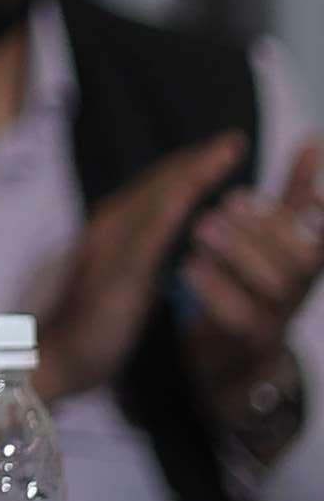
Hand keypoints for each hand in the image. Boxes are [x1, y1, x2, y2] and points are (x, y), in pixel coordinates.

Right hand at [31, 135, 242, 405]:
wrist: (58, 355)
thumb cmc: (92, 323)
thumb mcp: (126, 282)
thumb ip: (145, 255)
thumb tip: (174, 243)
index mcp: (113, 228)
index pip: (157, 189)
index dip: (188, 167)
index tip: (221, 150)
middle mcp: (110, 225)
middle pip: (159, 183)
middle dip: (196, 159)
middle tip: (233, 140)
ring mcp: (112, 245)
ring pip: (157, 197)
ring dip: (192, 172)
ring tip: (224, 153)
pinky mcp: (119, 270)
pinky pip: (149, 231)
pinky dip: (173, 205)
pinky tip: (194, 192)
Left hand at [181, 135, 323, 416]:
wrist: (236, 361)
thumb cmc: (256, 286)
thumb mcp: (276, 239)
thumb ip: (294, 196)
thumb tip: (314, 140)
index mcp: (306, 263)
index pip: (322, 243)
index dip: (322, 216)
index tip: (317, 189)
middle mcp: (298, 292)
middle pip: (301, 261)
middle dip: (268, 226)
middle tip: (230, 200)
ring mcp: (276, 320)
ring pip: (273, 287)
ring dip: (239, 251)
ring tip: (203, 226)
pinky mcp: (245, 343)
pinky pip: (238, 319)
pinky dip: (214, 288)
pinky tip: (189, 266)